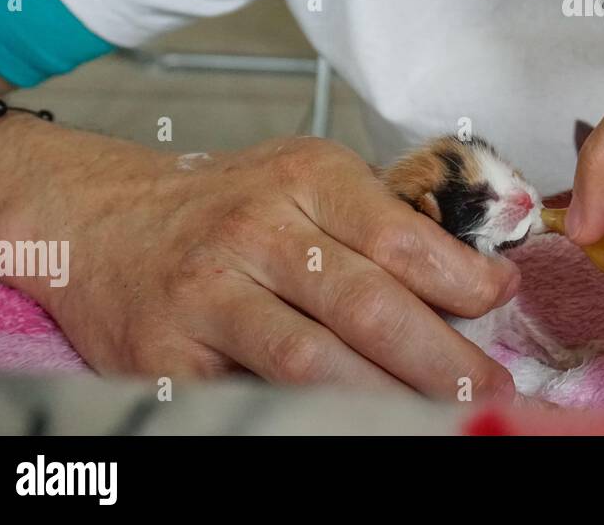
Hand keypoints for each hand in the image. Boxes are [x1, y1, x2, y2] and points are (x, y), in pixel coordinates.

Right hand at [0, 127, 519, 400]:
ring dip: (386, 399)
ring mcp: (206, 295)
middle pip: (367, 305)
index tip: (502, 302)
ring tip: (441, 419)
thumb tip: (481, 279)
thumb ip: (384, 220)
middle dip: (442, 358)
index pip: (400, 236)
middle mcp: (255, 231)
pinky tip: (350, 426)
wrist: (101, 217)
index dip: (462, 279)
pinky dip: (305, 418)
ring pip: (311, 361)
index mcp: (305, 179)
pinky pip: (249, 397)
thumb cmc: (227, 201)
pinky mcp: (164, 355)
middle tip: (494, 390)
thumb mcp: (307, 177)